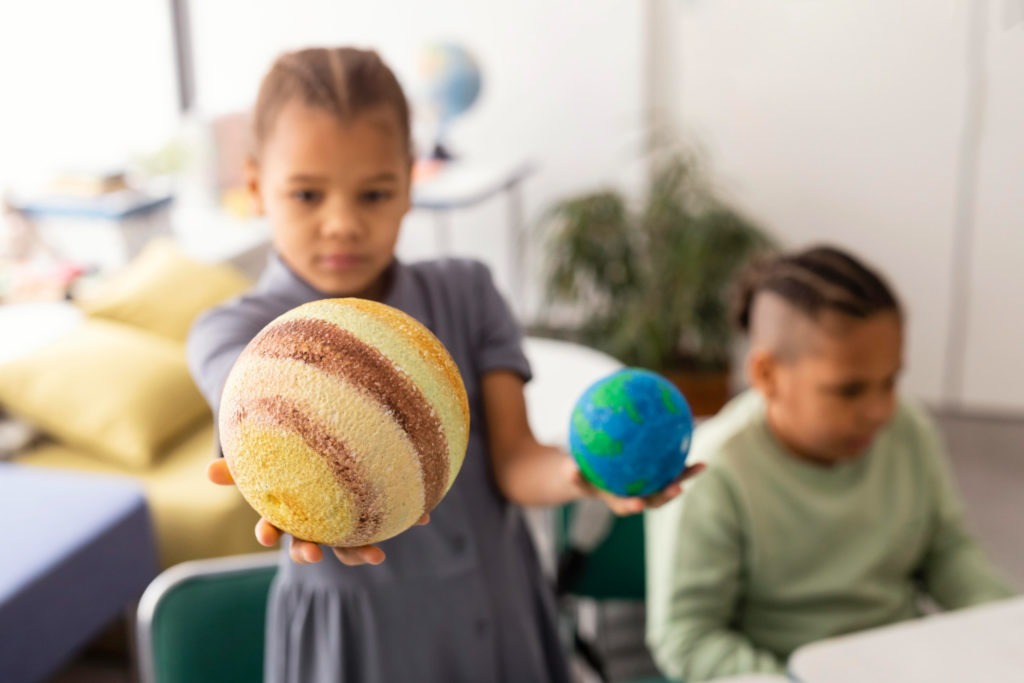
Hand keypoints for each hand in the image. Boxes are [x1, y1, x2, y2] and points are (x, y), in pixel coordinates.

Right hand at [206, 459, 429, 565]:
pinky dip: (405, 516)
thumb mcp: (263, 455)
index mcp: (288, 509)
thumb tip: (206, 470)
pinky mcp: (369, 513)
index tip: (266, 537)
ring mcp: (342, 520)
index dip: (268, 532)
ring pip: (349, 542)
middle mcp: (314, 520)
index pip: (272, 525)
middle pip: (310, 542)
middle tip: (314, 556)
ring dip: (361, 551)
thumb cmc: (287, 452)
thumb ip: (239, 464)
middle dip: (312, 552)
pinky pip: (386, 517)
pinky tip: (423, 516)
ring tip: (376, 556)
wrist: (327, 442)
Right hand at [568, 459, 704, 514]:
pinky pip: (670, 466)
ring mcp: (649, 486)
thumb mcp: (574, 476)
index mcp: (618, 500)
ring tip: (700, 466)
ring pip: (669, 483)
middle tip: (678, 488)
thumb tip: (570, 467)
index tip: (639, 503)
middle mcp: (638, 495)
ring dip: (685, 477)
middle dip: (667, 495)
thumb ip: (572, 474)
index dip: (633, 505)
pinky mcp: (657, 474)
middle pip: (656, 499)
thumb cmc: (583, 476)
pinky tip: (691, 440)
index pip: (627, 505)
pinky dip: (682, 459)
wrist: (595, 474)